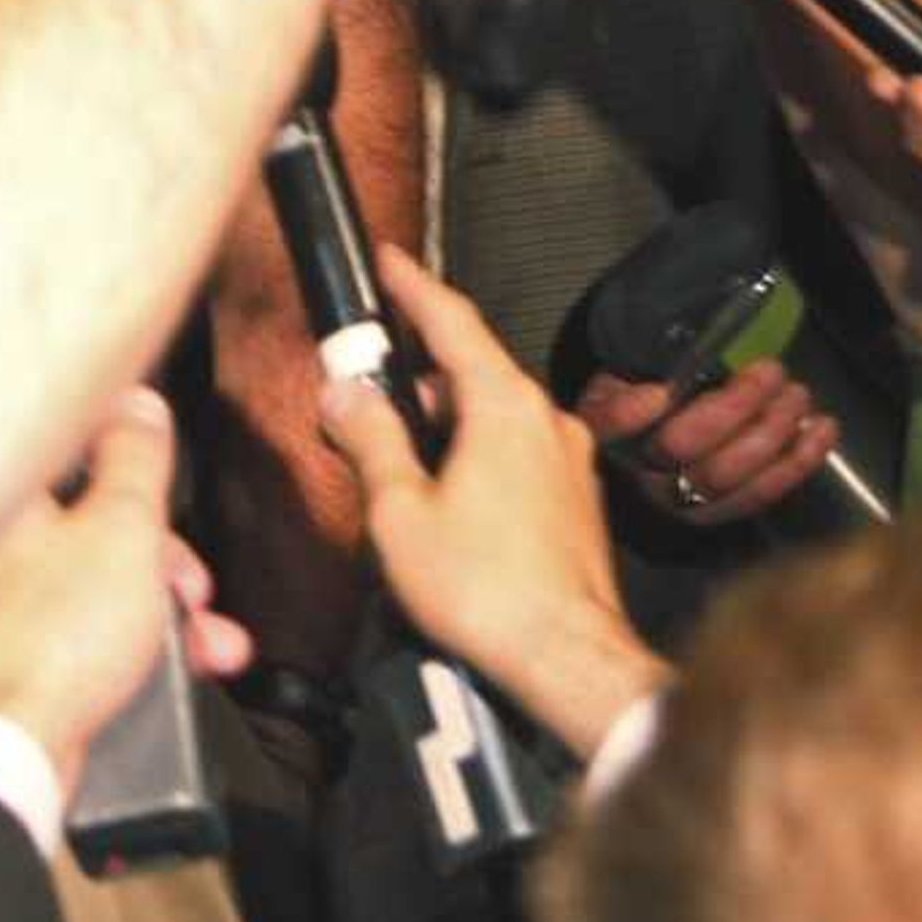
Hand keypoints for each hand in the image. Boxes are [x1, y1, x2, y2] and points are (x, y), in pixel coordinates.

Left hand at [0, 390, 252, 795]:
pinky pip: (81, 650)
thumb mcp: (122, 528)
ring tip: (205, 648)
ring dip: (160, 619)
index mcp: (8, 503)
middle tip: (190, 588)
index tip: (167, 493)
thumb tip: (138, 405)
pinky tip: (162, 684)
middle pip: (92, 537)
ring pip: (94, 598)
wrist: (10, 752)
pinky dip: (128, 660)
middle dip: (163, 565)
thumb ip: (134, 460)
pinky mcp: (14, 674)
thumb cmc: (50, 643)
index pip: (71, 457)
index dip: (132, 475)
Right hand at [316, 246, 670, 760]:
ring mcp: (567, 462)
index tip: (390, 262)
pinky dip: (475, 457)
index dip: (413, 287)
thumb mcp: (401, 511)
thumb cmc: (487, 591)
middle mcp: (544, 421)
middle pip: (470, 373)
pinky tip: (445, 500)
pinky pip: (516, 455)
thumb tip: (346, 394)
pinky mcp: (574, 503)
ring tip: (397, 460)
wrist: (568, 659)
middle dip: (415, 377)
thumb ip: (372, 440)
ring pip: (494, 418)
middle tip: (367, 388)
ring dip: (445, 425)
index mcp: (504, 406)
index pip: (452, 320)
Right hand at [573, 356, 836, 527]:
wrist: (638, 465)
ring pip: (731, 478)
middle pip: (686, 450)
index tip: (659, 392)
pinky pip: (762, 494)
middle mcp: (643, 479)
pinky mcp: (721, 516)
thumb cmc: (633, 411)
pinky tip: (823, 429)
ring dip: (774, 434)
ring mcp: (685, 505)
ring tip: (799, 396)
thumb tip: (662, 393)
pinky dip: (798, 462)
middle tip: (772, 372)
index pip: (608, 428)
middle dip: (738, 409)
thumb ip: (632, 383)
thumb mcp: (616, 385)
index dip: (630, 414)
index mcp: (610, 437)